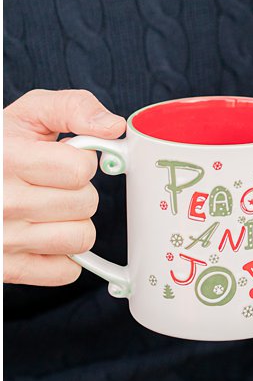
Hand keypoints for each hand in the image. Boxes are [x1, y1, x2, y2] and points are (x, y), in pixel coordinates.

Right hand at [4, 89, 124, 284]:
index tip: (62, 159)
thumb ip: (74, 108)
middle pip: (85, 204)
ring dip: (73, 223)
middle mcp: (2, 202)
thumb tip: (113, 128)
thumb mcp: (30, 114)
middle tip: (50, 185)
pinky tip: (42, 236)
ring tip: (45, 209)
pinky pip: (65, 272)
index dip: (81, 162)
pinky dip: (62, 256)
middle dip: (77, 191)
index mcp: (7, 160)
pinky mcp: (6, 270)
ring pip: (80, 238)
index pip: (80, 170)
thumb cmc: (3, 147)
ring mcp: (2, 240)